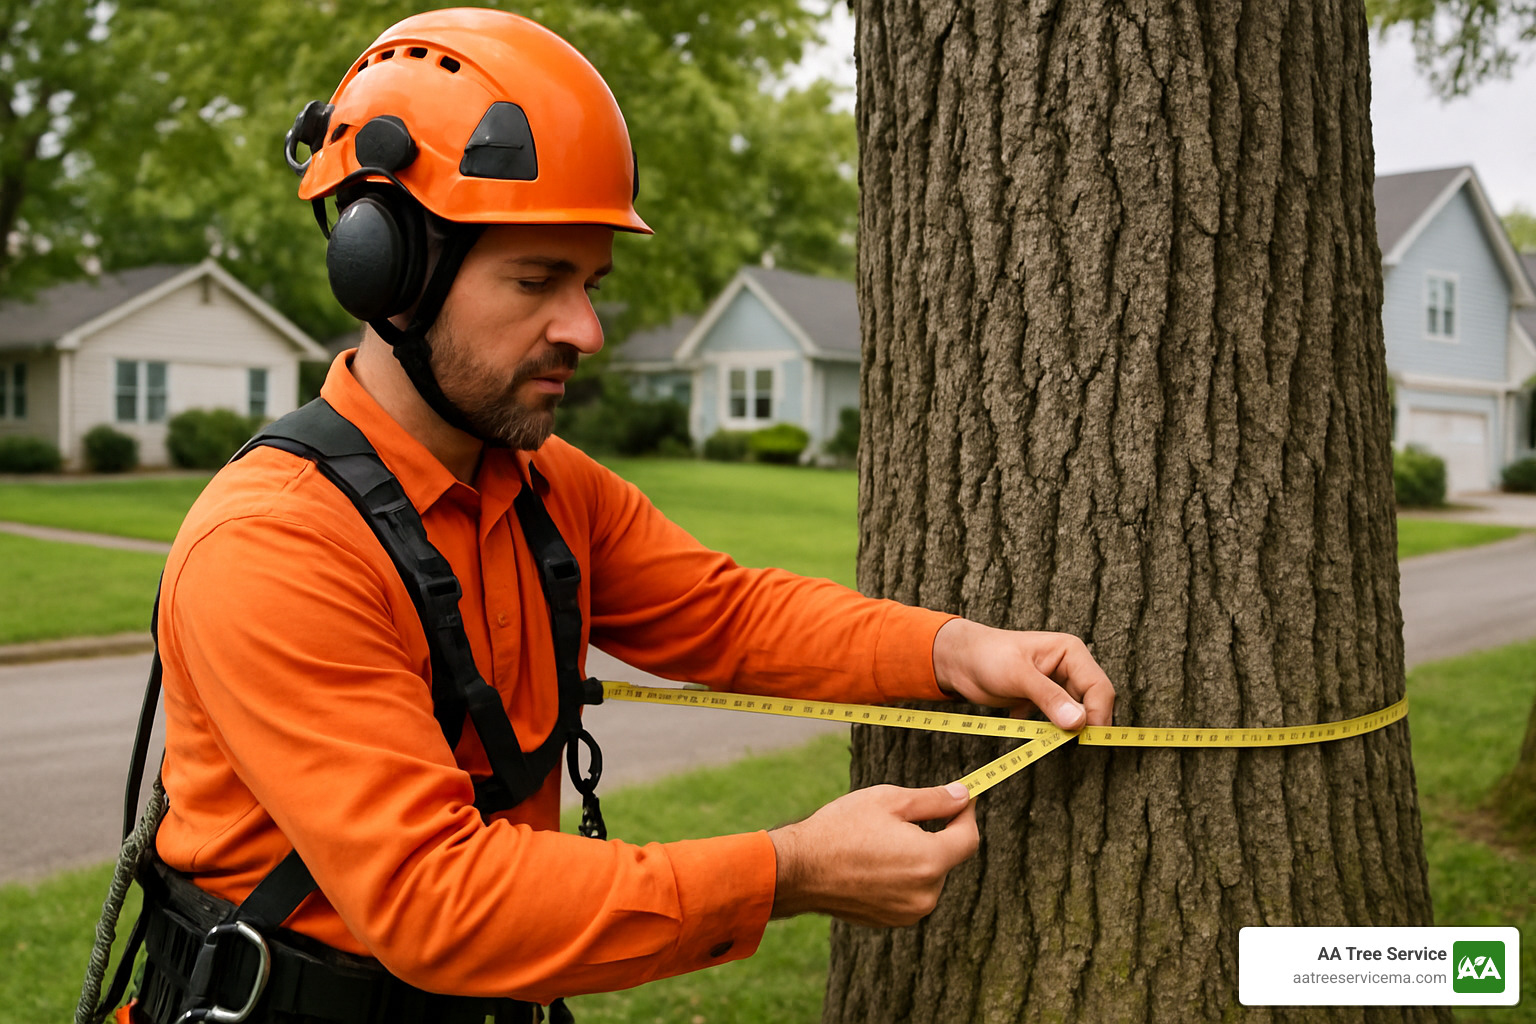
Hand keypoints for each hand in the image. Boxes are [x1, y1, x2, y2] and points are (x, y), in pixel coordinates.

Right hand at [768, 783, 977, 926]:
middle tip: (901, 818)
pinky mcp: (892, 921)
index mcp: (929, 861)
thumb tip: (963, 795)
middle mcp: (925, 893)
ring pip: (927, 875)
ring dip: (916, 856)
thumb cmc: (841, 829)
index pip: (968, 838)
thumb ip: (933, 800)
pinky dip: (901, 875)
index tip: (959, 800)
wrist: (800, 869)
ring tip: (879, 842)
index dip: (966, 815)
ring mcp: (909, 912)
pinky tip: (872, 862)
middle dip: (934, 835)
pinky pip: (910, 892)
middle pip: (947, 857)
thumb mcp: (889, 800)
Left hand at [931, 618, 1114, 729]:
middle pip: (1092, 702)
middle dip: (1083, 724)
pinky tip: (1021, 718)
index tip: (1084, 738)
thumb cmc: (987, 656)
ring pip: (1076, 714)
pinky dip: (1047, 729)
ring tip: (1046, 735)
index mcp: (1071, 652)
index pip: (1099, 688)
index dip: (1097, 714)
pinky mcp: (1044, 700)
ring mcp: (1058, 685)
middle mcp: (1069, 667)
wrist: (959, 661)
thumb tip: (1077, 722)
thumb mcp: (1018, 675)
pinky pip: (1057, 720)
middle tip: (1066, 742)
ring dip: (1065, 729)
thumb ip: (1048, 697)